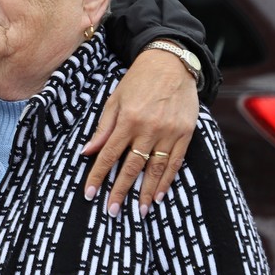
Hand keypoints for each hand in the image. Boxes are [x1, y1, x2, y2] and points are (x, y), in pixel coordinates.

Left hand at [81, 47, 198, 216]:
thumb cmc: (138, 80)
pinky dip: (167, 180)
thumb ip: (103, 127)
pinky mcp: (186, 134)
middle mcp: (149, 129)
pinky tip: (159, 195)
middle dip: (120, 191)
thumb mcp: (115, 99)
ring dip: (146, 192)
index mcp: (128, 120)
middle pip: (132, 167)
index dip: (98, 175)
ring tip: (138, 211)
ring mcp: (169, 133)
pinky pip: (175, 162)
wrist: (172, 63)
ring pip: (155, 169)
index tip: (90, 193)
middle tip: (112, 211)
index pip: (109, 154)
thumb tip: (88, 151)